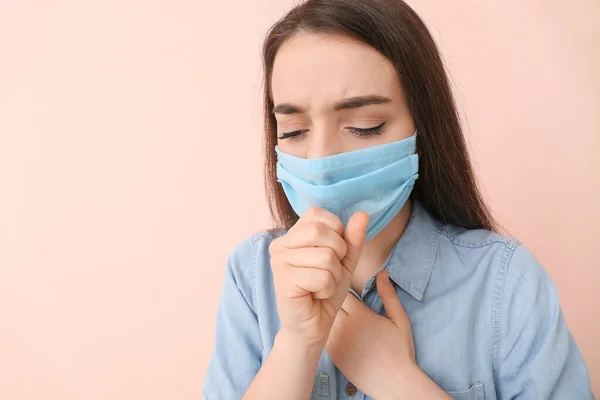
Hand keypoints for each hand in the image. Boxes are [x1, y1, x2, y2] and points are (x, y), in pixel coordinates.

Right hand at [269, 206, 368, 348]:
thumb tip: (363, 214)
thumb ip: (352, 238)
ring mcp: (278, 263)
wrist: (313, 327)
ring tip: (321, 287)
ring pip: (325, 257)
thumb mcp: (344, 261)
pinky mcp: (283, 282)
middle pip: (321, 232)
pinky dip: (327, 289)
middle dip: (337, 254)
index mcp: (291, 235)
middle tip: (328, 273)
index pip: (317, 214)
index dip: (335, 233)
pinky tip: (315, 296)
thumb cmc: (325, 292)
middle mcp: (279, 245)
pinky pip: (321, 277)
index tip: (331, 255)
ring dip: (333, 276)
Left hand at [327, 270, 443, 398]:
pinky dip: (325, 330)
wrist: (394, 383)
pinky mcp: (332, 355)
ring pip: (323, 319)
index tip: (345, 287)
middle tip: (337, 299)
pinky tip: (334, 330)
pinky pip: (322, 335)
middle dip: (331, 298)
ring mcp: (336, 342)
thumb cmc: (400, 351)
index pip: (341, 290)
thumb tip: (382, 273)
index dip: (341, 287)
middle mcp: (344, 327)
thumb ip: (389, 295)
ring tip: (333, 313)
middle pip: (328, 303)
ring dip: (326, 313)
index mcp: (360, 315)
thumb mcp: (399, 320)